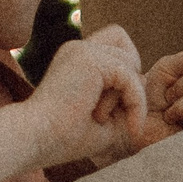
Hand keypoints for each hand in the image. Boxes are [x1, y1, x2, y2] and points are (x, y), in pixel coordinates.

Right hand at [29, 24, 147, 161]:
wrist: (35, 139)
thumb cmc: (63, 138)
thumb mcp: (104, 116)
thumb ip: (123, 98)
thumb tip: (147, 85)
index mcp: (75, 61)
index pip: (113, 46)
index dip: (124, 71)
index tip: (115, 111)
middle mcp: (77, 49)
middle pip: (123, 42)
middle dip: (129, 76)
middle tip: (116, 110)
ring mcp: (82, 51)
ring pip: (130, 63)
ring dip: (128, 97)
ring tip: (104, 120)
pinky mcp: (89, 60)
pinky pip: (130, 78)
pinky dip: (136, 105)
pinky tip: (129, 127)